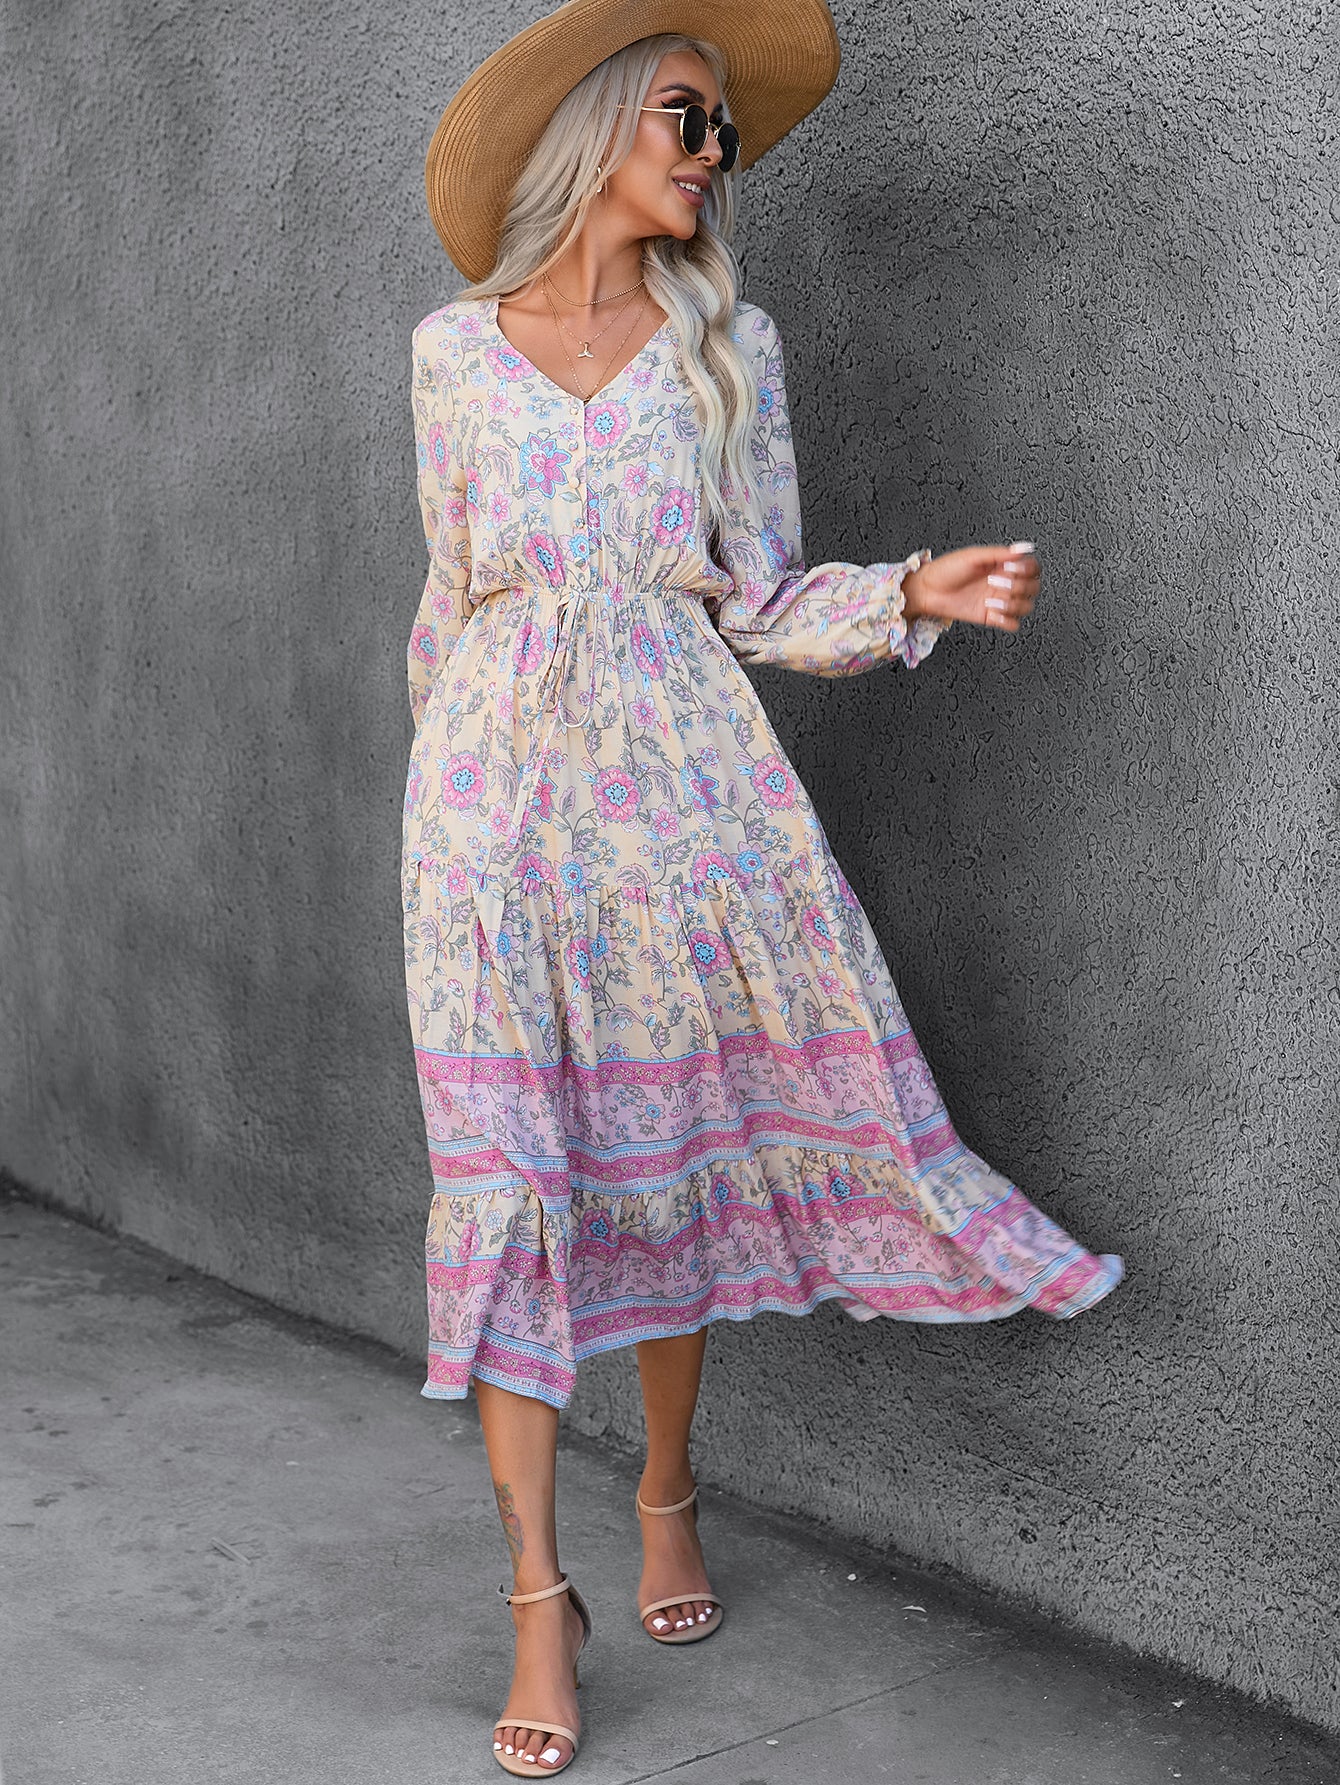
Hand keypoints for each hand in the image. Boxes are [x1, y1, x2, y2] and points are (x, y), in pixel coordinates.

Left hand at [903, 542, 1039, 632]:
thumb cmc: (945, 571)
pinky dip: (1008, 620)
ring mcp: (999, 601)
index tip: (1010, 569)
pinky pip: (1013, 624)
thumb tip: (1025, 547)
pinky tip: (993, 612)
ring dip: (1013, 604)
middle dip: (1018, 586)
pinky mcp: (991, 617)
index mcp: (1003, 565)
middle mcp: (1004, 583)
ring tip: (991, 600)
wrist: (927, 591)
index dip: (1027, 569)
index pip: (1032, 568)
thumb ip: (1000, 553)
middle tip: (995, 583)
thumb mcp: (973, 556)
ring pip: (1026, 606)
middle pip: (1033, 587)